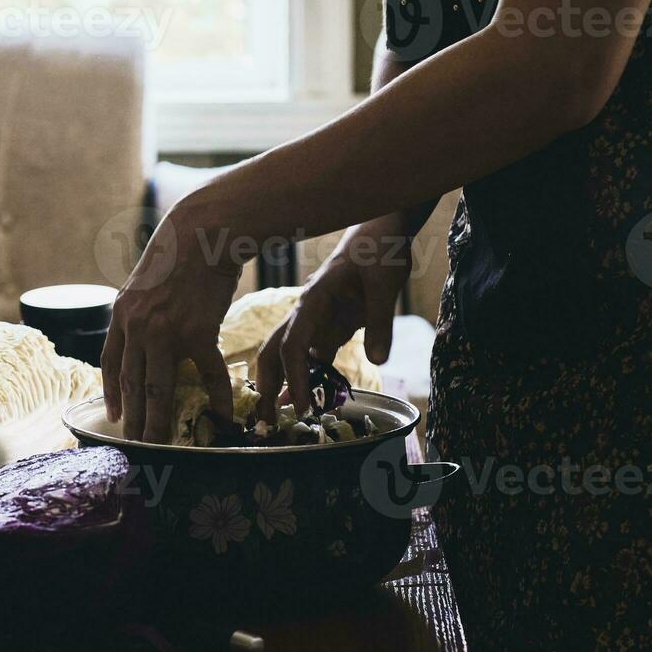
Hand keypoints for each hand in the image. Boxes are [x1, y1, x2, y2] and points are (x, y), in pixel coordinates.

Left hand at [101, 208, 241, 443]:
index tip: (113, 417)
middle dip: (133, 419)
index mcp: (122, 316)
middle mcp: (138, 328)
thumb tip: (142, 339)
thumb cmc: (178, 256)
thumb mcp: (144, 285)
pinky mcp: (199, 333)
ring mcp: (167, 332)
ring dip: (160, 422)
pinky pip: (208, 376)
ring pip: (160, 389)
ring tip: (162, 446)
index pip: (112, 364)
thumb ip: (139, 314)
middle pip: (133, 384)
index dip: (111, 393)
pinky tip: (220, 418)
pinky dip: (216, 399)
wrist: (203, 233)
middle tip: (135, 446)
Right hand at [255, 225, 409, 419]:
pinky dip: (304, 377)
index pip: (293, 344)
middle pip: (274, 351)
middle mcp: (306, 313)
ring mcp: (316, 320)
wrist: (380, 232)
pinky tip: (304, 400)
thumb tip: (378, 361)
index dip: (294, 377)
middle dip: (267, 384)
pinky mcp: (329, 325)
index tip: (301, 406)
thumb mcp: (385, 284)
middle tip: (266, 419)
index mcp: (313, 301)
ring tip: (278, 416)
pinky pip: (310, 355)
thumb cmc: (379, 251)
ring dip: (281, 383)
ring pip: (287, 355)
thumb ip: (380, 322)